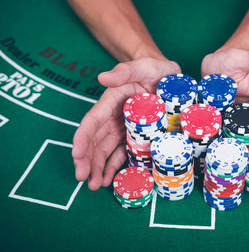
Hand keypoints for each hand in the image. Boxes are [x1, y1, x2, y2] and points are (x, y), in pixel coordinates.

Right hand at [72, 57, 179, 189]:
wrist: (168, 76)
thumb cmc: (155, 68)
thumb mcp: (144, 66)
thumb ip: (125, 71)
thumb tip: (102, 77)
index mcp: (112, 100)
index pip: (93, 121)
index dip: (83, 138)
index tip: (77, 155)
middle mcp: (114, 116)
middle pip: (96, 140)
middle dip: (87, 159)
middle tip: (84, 179)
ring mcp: (124, 128)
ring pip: (106, 150)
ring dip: (99, 167)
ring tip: (95, 185)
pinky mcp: (135, 135)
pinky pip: (122, 152)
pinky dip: (115, 165)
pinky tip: (109, 179)